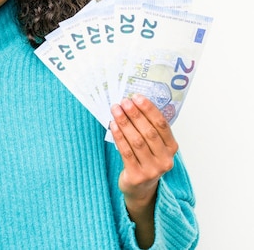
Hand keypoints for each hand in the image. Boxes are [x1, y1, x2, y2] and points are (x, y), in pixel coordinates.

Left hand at [109, 93, 178, 246]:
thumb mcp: (153, 146)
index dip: (149, 109)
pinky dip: (119, 136)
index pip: (162, 125)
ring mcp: (152, 169)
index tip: (137, 97)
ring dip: (125, 123)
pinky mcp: (137, 175)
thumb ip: (148, 128)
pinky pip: (126, 152)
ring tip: (116, 110)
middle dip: (135, 115)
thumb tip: (134, 103)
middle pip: (149, 132)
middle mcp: (165, 160)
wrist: (140, 188)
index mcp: (171, 148)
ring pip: (137, 141)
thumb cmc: (145, 160)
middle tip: (124, 102)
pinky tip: (113, 125)